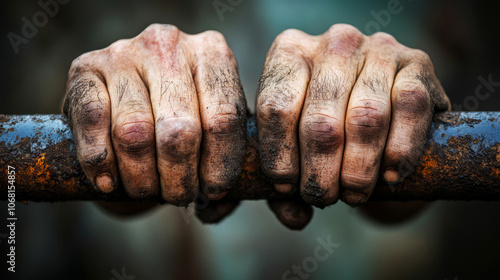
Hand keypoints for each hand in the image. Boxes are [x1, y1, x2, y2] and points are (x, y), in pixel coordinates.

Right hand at [63, 24, 246, 207]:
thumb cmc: (183, 120)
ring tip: (147, 190)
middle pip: (179, 131)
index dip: (220, 167)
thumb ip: (227, 164)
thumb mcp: (213, 131)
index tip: (214, 191)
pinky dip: (100, 162)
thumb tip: (219, 204)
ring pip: (134, 133)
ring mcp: (124, 52)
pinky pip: (92, 122)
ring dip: (141, 178)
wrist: (132, 100)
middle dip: (180, 179)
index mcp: (213, 53)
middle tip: (178, 196)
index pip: (224, 119)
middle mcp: (169, 45)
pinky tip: (109, 182)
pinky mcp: (84, 67)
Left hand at [257, 24, 450, 217]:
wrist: (381, 110)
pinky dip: (399, 151)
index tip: (286, 188)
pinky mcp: (417, 62)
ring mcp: (377, 48)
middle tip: (323, 198)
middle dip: (319, 173)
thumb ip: (287, 180)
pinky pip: (409, 108)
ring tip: (354, 194)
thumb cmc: (329, 130)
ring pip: (365, 118)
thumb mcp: (297, 146)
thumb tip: (293, 217)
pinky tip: (390, 177)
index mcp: (290, 52)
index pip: (275, 108)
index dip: (279, 157)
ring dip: (358, 169)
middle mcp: (333, 43)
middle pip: (320, 121)